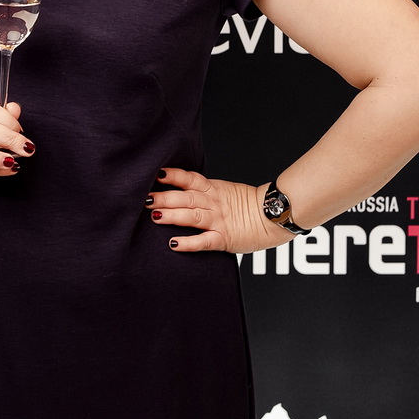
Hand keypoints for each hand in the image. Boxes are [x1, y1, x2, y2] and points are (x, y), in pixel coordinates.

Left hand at [147, 168, 294, 252]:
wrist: (274, 216)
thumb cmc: (250, 205)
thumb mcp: (225, 190)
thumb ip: (205, 191)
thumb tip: (180, 189)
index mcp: (214, 189)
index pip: (189, 179)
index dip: (172, 176)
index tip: (155, 174)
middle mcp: (214, 203)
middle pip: (185, 198)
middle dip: (164, 197)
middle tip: (144, 197)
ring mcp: (219, 221)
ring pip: (192, 217)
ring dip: (172, 216)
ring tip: (154, 216)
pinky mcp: (225, 239)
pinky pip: (204, 241)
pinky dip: (189, 243)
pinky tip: (174, 243)